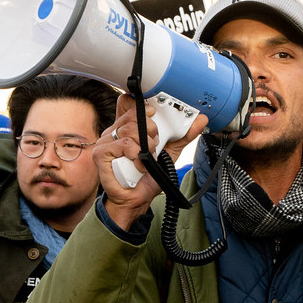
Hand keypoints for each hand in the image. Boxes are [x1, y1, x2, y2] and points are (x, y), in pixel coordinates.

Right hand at [95, 94, 208, 229]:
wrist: (138, 199)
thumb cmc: (148, 176)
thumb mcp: (169, 152)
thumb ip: (183, 135)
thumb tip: (201, 120)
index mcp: (126, 127)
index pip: (130, 103)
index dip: (144, 106)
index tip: (155, 114)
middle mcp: (114, 132)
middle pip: (133, 115)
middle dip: (152, 130)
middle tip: (155, 145)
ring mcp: (105, 142)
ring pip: (130, 130)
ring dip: (146, 146)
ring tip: (147, 158)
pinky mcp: (101, 154)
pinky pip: (124, 145)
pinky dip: (136, 155)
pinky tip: (138, 165)